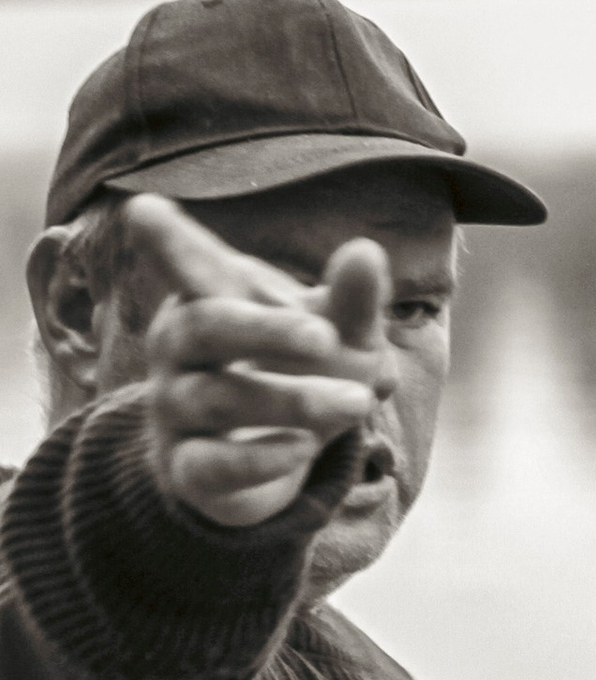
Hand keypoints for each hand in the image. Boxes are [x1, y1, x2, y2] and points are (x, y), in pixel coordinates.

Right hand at [127, 192, 392, 531]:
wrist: (276, 456)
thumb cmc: (300, 371)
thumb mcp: (336, 337)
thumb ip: (351, 301)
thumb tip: (367, 251)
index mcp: (211, 298)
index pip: (189, 265)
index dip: (169, 242)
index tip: (143, 211)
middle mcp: (180, 348)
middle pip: (206, 327)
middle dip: (267, 331)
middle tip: (327, 338)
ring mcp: (177, 408)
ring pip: (218, 397)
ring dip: (291, 401)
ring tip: (358, 403)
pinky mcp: (187, 469)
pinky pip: (211, 463)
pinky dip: (259, 457)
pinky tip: (303, 449)